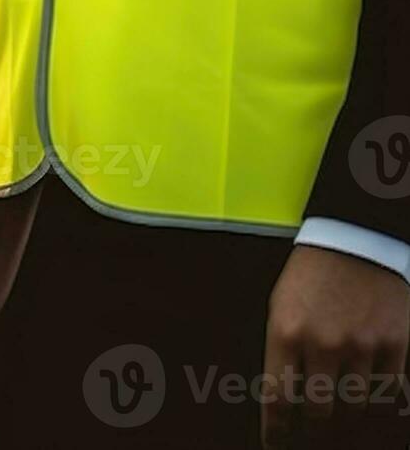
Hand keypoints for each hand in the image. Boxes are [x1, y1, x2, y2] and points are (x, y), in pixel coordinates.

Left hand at [261, 245, 409, 447]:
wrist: (354, 241)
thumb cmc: (311, 275)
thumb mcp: (280, 308)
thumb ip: (282, 352)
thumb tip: (285, 396)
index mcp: (286, 333)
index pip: (278, 398)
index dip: (276, 430)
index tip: (275, 442)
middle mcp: (324, 344)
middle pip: (320, 411)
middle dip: (314, 425)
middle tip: (312, 427)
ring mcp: (363, 346)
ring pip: (356, 407)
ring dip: (347, 414)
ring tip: (341, 411)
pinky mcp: (396, 344)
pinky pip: (390, 392)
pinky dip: (380, 401)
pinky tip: (371, 400)